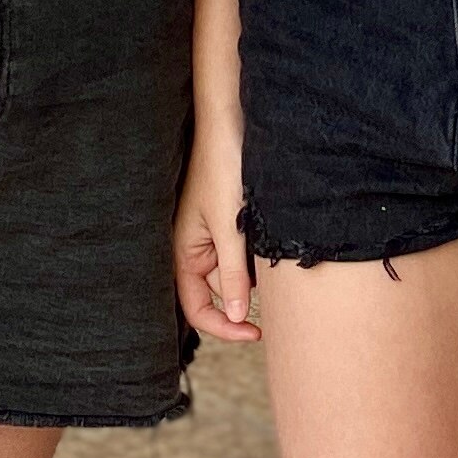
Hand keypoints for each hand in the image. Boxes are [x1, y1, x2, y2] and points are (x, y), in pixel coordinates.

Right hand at [175, 124, 255, 341]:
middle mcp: (195, 249)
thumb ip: (234, 275)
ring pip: (239, 269)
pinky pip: (245, 249)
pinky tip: (269, 232)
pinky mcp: (229, 221)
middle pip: (223, 290)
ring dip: (256, 267)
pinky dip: (259, 249)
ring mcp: (212, 235)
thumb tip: (237, 317)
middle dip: (247, 289)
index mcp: (183, 254)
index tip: (256, 332)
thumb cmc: (222, 169)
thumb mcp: (230, 227)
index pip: (197, 309)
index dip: (224, 327)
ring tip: (269, 241)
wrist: (230, 124)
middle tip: (274, 282)